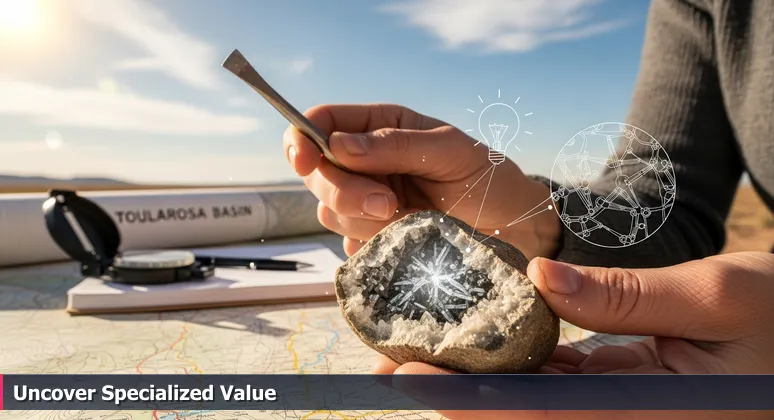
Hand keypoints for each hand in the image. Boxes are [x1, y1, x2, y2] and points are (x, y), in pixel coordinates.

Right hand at [283, 104, 560, 258]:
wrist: (513, 229)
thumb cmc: (488, 178)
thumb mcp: (450, 151)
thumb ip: (395, 145)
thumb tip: (339, 145)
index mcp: (379, 127)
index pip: (321, 123)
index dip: (302, 139)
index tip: (304, 160)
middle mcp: (366, 163)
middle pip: (317, 174)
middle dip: (346, 191)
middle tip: (389, 204)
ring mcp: (367, 203)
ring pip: (330, 212)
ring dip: (368, 222)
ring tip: (417, 221)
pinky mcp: (373, 239)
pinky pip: (351, 246)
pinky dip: (376, 246)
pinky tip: (409, 240)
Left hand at [373, 251, 773, 419]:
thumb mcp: (716, 297)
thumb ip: (627, 296)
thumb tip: (540, 277)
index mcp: (650, 413)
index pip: (541, 414)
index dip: (468, 400)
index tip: (408, 376)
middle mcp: (623, 418)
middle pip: (523, 413)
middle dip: (454, 391)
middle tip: (389, 361)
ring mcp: (617, 406)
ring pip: (531, 398)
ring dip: (473, 376)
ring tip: (415, 346)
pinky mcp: (616, 388)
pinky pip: (553, 379)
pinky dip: (511, 359)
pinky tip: (473, 336)